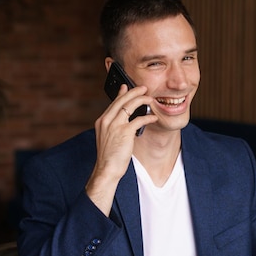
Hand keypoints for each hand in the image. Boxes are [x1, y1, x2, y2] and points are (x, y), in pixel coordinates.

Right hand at [85, 85, 155, 214]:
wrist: (107, 169)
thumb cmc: (109, 156)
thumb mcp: (108, 138)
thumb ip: (113, 127)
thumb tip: (124, 121)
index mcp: (102, 121)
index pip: (113, 103)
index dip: (121, 93)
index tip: (126, 86)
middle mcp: (106, 120)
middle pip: (122, 100)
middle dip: (134, 92)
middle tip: (143, 88)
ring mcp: (114, 125)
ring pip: (130, 105)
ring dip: (142, 100)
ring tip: (150, 98)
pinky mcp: (124, 131)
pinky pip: (139, 119)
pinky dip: (148, 117)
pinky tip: (153, 117)